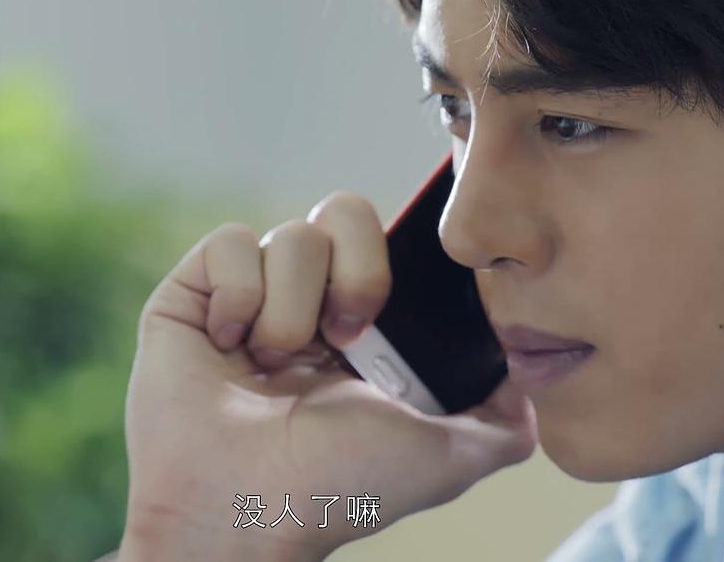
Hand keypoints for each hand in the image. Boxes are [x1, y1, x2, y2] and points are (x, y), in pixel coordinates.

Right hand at [118, 192, 536, 560]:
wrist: (247, 509)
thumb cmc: (343, 487)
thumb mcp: (449, 456)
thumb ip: (504, 418)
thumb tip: (529, 377)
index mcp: (360, 328)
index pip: (388, 242)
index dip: (391, 263)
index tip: (384, 319)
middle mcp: (306, 303)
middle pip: (344, 213)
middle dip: (354, 274)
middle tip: (343, 338)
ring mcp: (248, 297)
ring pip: (291, 236)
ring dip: (292, 309)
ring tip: (273, 367)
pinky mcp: (194, 295)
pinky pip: (230, 244)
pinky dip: (238, 299)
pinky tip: (230, 348)